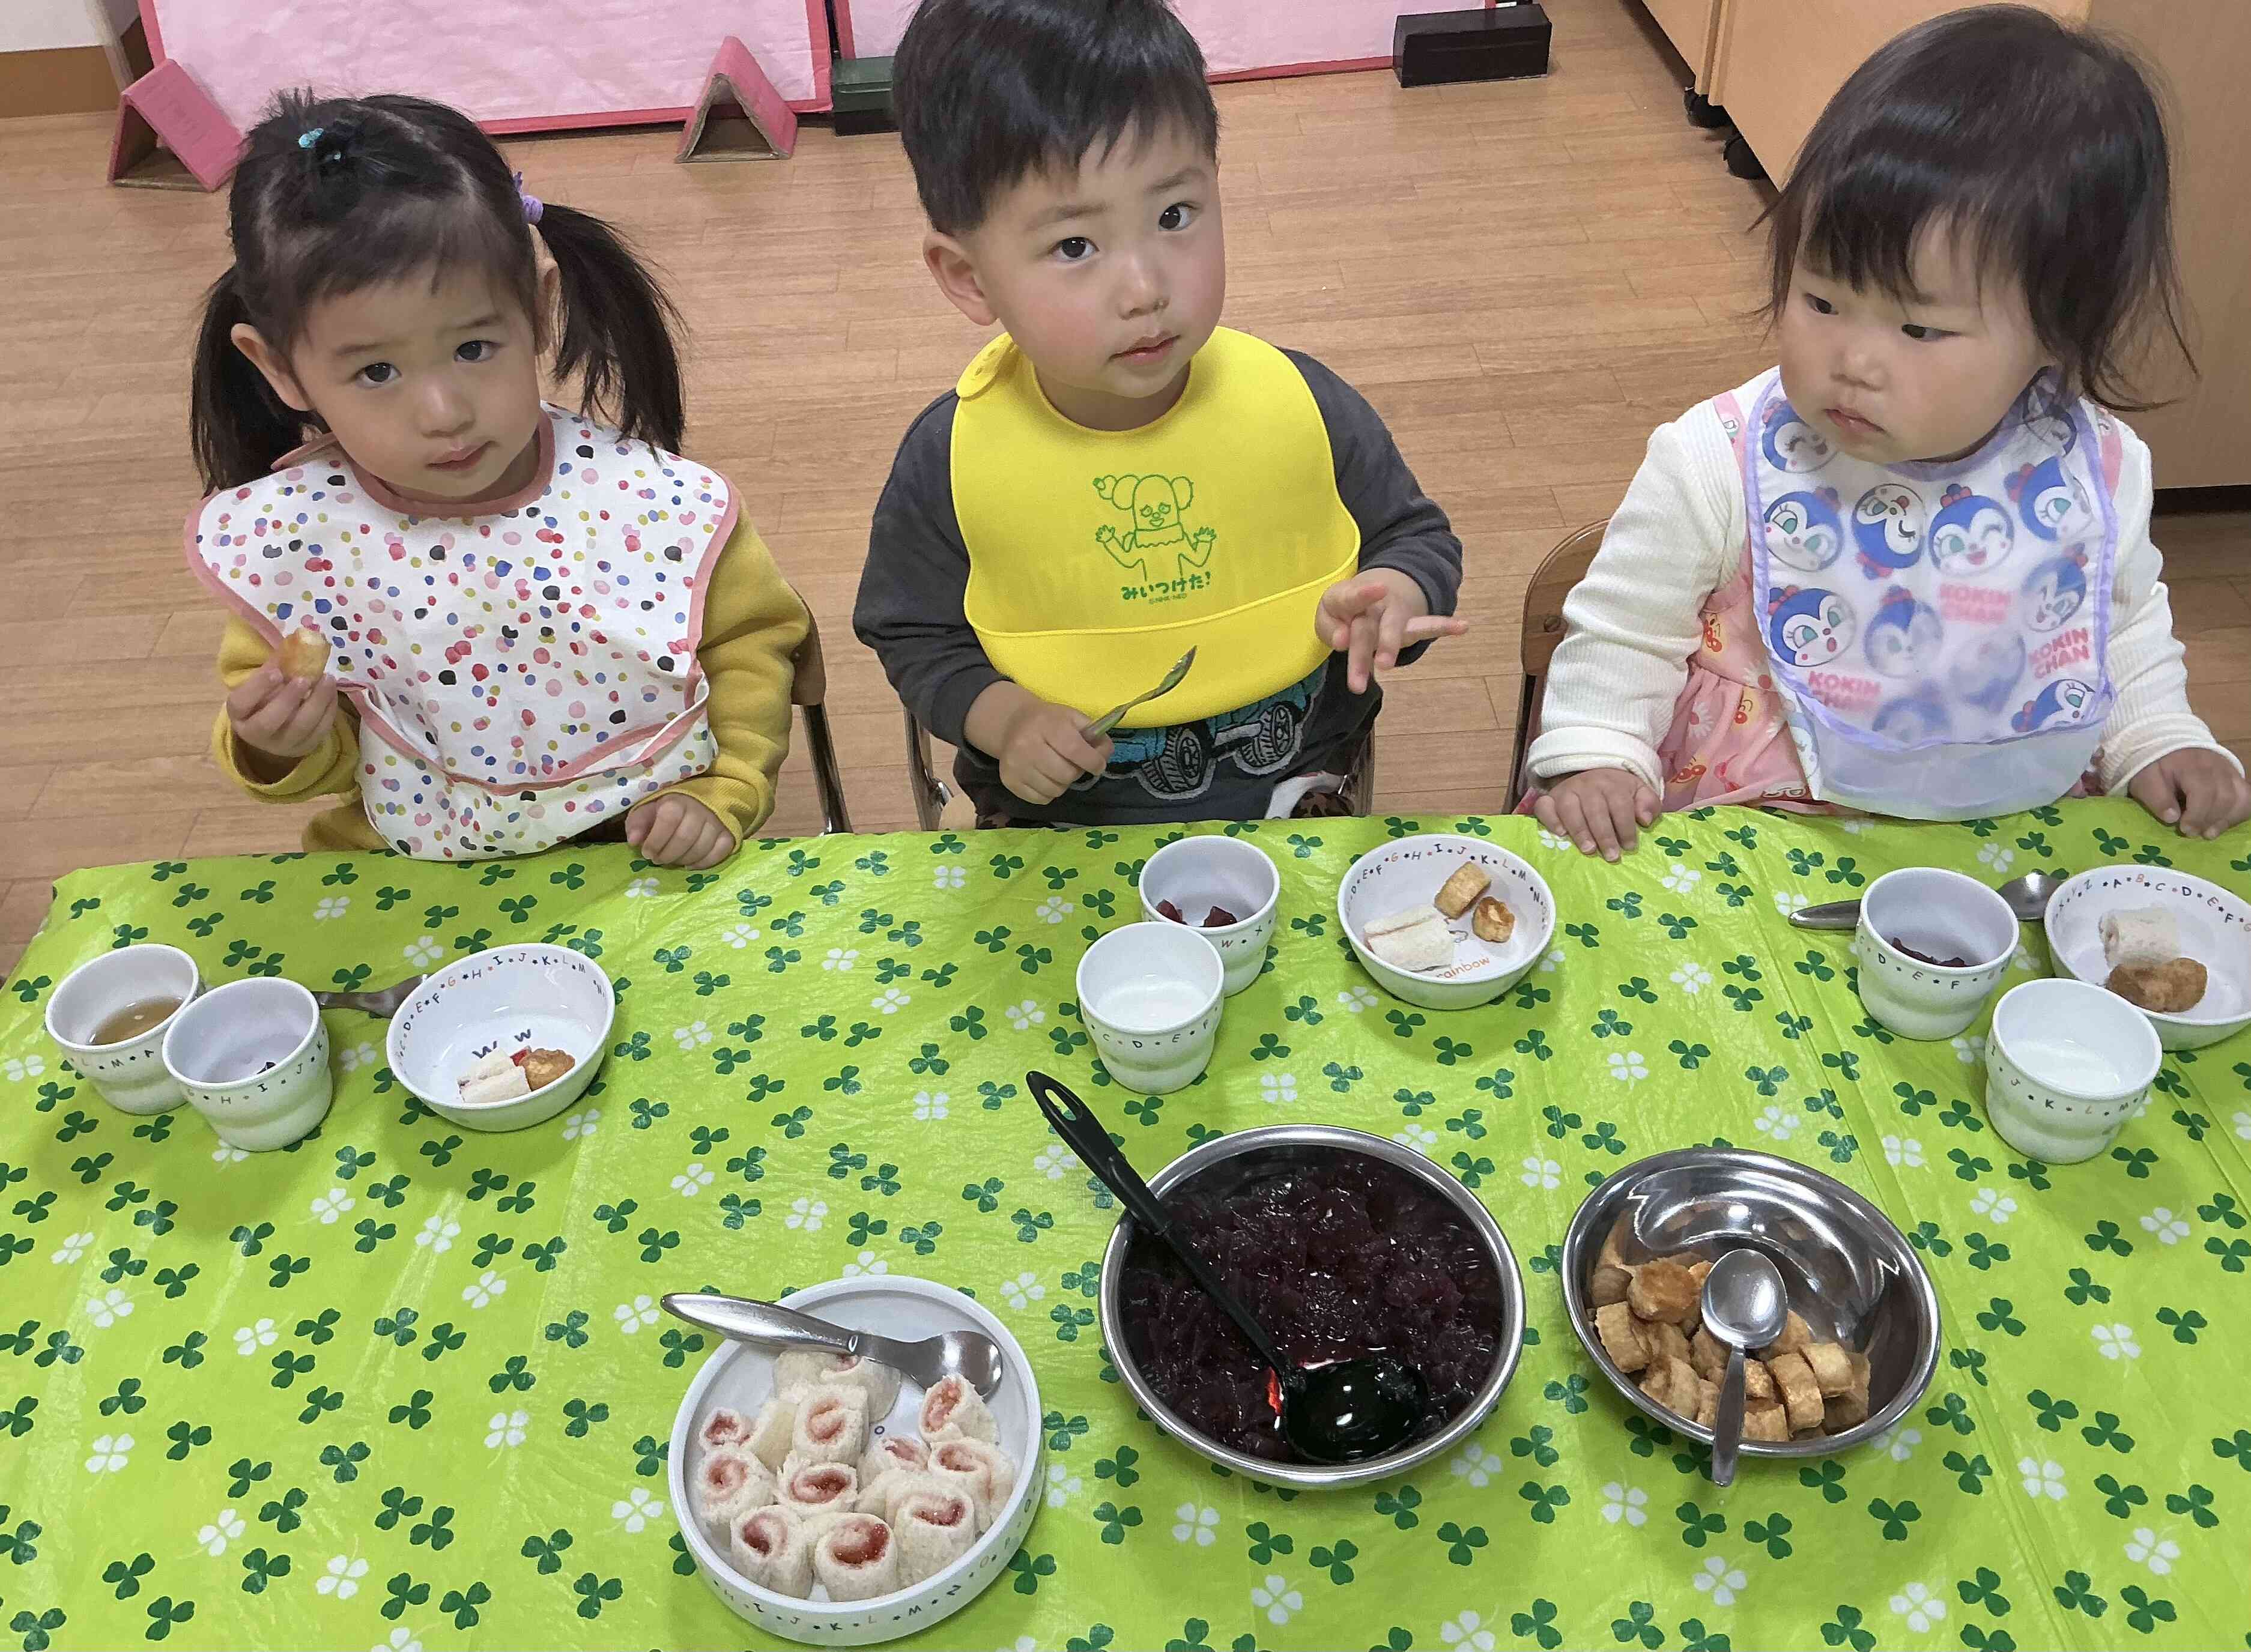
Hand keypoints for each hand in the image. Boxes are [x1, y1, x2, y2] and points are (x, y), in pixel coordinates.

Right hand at [226, 659, 338, 779]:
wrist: (275, 733)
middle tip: (305, 678)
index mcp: (239, 714)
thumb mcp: (260, 685)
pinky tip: (332, 692)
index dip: (258, 687)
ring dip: (317, 702)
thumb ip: (273, 667)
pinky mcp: (305, 747)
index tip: (276, 672)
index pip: (241, 702)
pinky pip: (320, 730)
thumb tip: (296, 641)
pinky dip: (329, 709)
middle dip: (289, 698)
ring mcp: (282, 744)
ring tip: (327, 679)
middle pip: (270, 720)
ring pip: (301, 727)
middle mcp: (256, 734)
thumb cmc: (264, 701)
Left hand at [628, 794, 736, 868]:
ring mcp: (717, 822)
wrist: (701, 800)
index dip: (655, 841)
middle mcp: (700, 809)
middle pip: (685, 837)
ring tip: (673, 861)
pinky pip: (719, 853)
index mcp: (677, 801)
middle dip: (667, 855)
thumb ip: (638, 823)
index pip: (668, 821)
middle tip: (658, 860)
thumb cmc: (669, 808)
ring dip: (683, 861)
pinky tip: (690, 864)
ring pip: (701, 848)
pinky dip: (704, 863)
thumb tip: (633, 841)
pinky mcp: (728, 833)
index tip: (647, 852)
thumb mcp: (649, 810)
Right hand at [990, 695, 1112, 805]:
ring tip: (1058, 770)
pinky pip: (1041, 799)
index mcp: (1046, 725)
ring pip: (1054, 790)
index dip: (1093, 761)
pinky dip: (1048, 792)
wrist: (1012, 724)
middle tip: (1074, 765)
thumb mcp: (1073, 718)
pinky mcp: (1009, 781)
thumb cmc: (1048, 721)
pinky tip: (1045, 777)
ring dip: (1062, 783)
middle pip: (1065, 774)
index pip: (1075, 750)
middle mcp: (1027, 745)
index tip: (1098, 765)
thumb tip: (1105, 754)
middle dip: (1076, 772)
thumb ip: (1094, 735)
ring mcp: (1015, 765)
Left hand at [1316, 569, 1468, 692]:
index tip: (1346, 630)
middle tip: (1356, 685)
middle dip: (1361, 656)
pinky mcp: (1409, 625)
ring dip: (1390, 646)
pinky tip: (1463, 627)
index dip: (1357, 601)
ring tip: (1386, 665)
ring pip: (1392, 630)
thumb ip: (1330, 628)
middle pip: (1366, 630)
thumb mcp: (1327, 615)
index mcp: (1347, 597)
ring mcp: (1393, 614)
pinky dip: (1444, 627)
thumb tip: (1342, 642)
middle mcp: (1373, 604)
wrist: (1372, 589)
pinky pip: (1426, 626)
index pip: (1350, 598)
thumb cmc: (1343, 610)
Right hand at [1534, 767, 1658, 861]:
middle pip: (1595, 810)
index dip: (1625, 827)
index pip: (1620, 805)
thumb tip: (1645, 819)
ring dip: (1579, 830)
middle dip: (1604, 834)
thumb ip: (1648, 803)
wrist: (1591, 773)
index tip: (1629, 847)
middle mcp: (1587, 785)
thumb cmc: (1617, 790)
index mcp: (1612, 784)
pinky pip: (1544, 807)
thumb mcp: (1639, 791)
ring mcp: (1566, 791)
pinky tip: (1560, 834)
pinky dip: (1550, 819)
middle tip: (1611, 856)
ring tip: (1588, 849)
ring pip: (1570, 809)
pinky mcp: (1549, 798)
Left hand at [2127, 749, 2250, 839]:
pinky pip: (2246, 797)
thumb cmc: (2156, 766)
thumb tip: (2172, 818)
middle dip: (2210, 820)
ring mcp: (2230, 772)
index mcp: (2191, 764)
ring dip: (2225, 820)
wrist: (2170, 746)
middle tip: (2192, 832)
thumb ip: (2157, 798)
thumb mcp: (2146, 779)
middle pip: (2226, 797)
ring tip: (2207, 832)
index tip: (2184, 829)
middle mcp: (2217, 766)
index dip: (2197, 815)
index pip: (2204, 791)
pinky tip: (2221, 824)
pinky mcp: (2236, 779)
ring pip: (2240, 798)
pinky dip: (2238, 814)